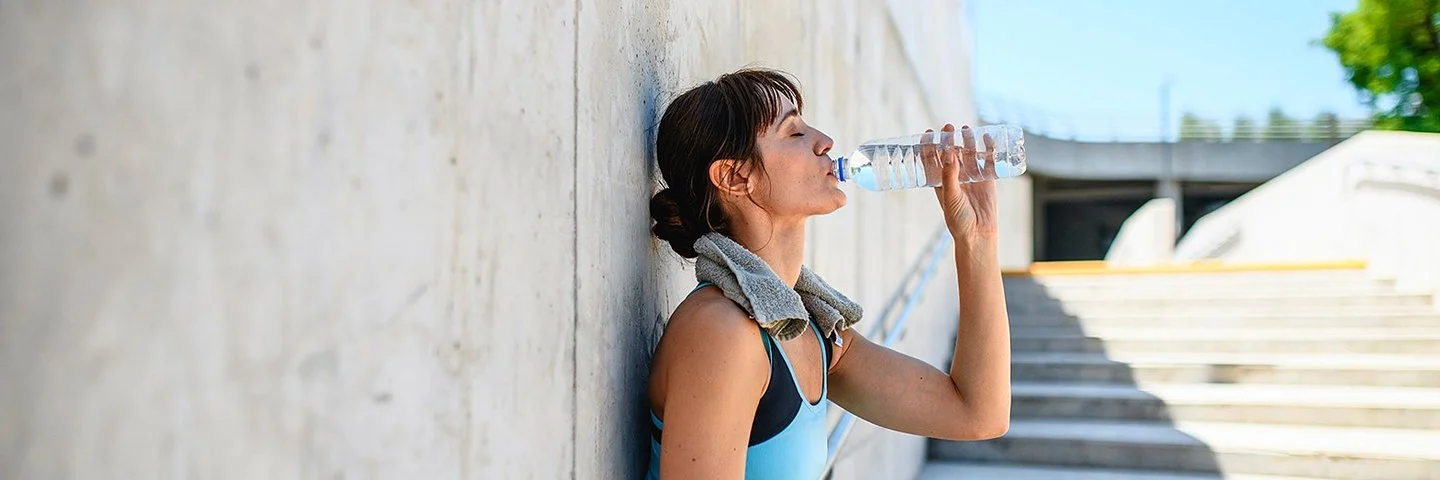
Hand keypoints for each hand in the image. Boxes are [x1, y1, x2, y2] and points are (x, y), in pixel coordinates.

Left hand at [920, 124, 999, 239]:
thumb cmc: (958, 219)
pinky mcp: (987, 179)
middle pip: (950, 152)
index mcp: (940, 181)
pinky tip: (987, 138)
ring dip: (967, 141)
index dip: (929, 146)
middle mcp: (955, 176)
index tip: (928, 133)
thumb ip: (949, 175)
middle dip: (948, 139)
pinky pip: (988, 160)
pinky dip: (988, 149)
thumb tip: (949, 153)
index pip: (932, 159)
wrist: (978, 233)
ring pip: (968, 154)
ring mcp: (971, 176)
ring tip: (966, 128)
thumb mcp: (950, 196)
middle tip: (948, 127)